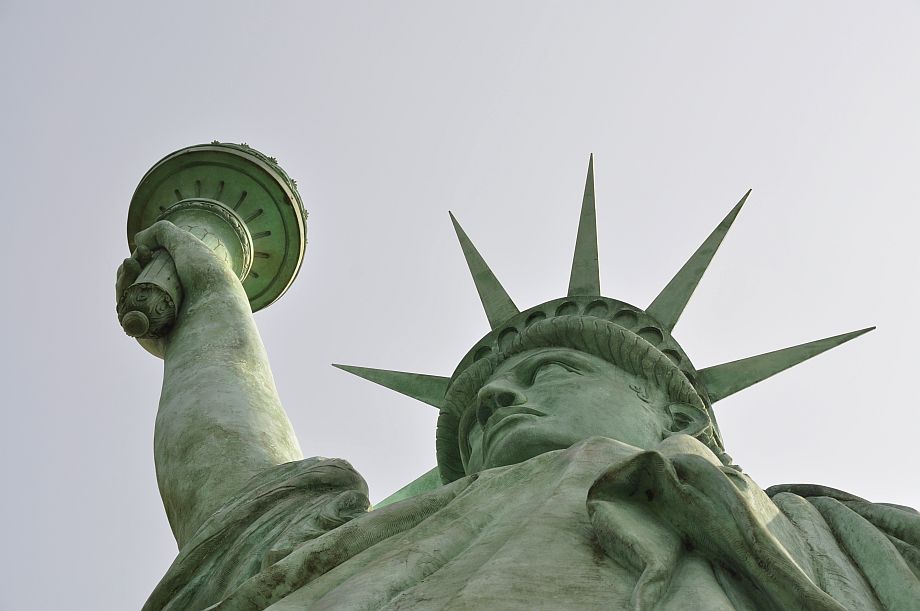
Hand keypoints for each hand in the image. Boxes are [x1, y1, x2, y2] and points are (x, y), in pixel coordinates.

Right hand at [115, 220, 249, 351]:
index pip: (154, 273)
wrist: (214, 312)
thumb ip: (162, 231)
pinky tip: (123, 290)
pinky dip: (122, 304)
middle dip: (129, 270)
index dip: (142, 259)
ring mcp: (162, 323)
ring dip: (123, 283)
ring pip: (131, 302)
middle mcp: (174, 305)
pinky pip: (129, 321)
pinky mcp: (152, 339)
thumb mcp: (186, 244)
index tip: (144, 250)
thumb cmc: (206, 279)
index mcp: (185, 287)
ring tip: (128, 268)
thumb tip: (139, 241)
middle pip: (139, 286)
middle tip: (133, 262)